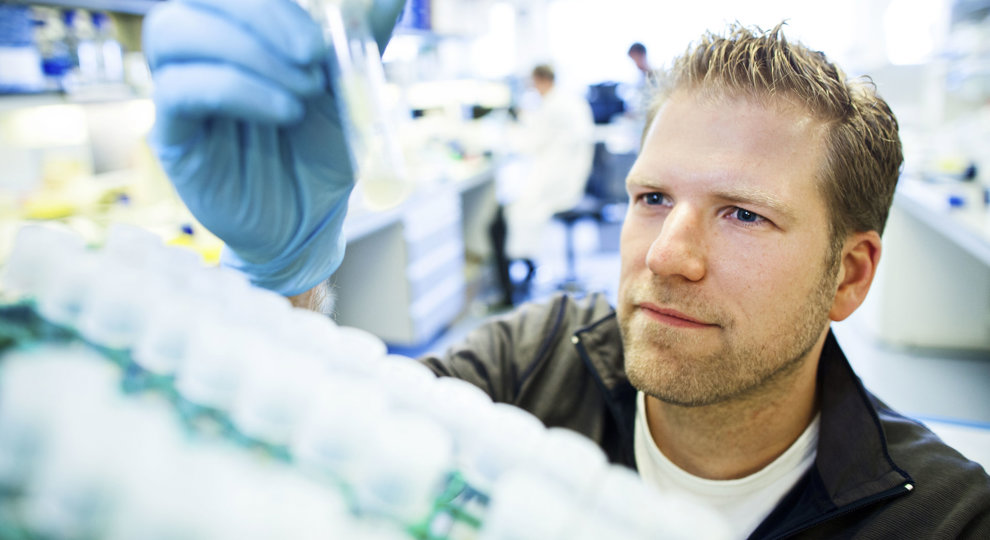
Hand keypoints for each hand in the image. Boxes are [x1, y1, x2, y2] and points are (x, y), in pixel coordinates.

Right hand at [143, 0, 404, 294]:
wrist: (309, 220)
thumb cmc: (321, 150)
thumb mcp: (349, 90)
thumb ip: (363, 40)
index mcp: (237, 31)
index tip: (323, 30)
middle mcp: (200, 50)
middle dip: (260, 13)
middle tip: (314, 53)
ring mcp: (179, 88)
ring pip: (175, 32)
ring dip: (249, 51)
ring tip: (305, 90)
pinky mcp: (171, 133)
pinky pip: (180, 90)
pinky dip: (238, 90)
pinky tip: (285, 111)